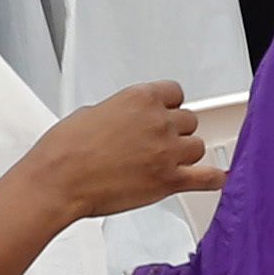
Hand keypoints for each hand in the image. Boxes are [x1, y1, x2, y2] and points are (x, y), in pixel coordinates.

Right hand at [19, 81, 222, 220]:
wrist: (58, 181)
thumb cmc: (65, 150)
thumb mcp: (92, 112)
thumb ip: (121, 113)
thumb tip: (126, 122)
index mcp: (140, 98)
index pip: (175, 93)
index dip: (169, 106)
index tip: (165, 114)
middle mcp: (159, 121)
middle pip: (188, 121)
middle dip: (175, 132)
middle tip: (156, 145)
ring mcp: (167, 150)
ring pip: (197, 147)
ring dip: (184, 155)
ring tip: (165, 164)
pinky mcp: (169, 180)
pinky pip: (207, 177)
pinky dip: (213, 179)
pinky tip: (215, 179)